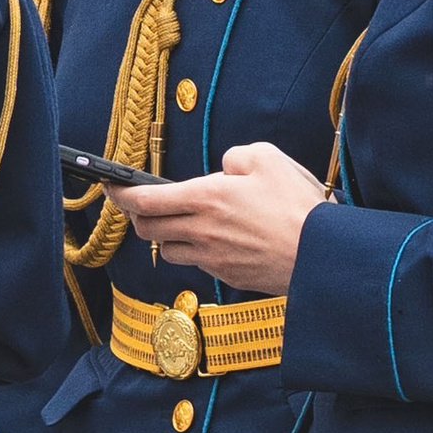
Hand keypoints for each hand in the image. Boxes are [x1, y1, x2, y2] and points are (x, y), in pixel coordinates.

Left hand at [115, 142, 327, 294]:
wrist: (323, 255)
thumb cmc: (298, 204)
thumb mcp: (268, 158)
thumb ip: (234, 157)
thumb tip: (222, 170)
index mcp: (207, 198)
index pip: (145, 200)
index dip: (120, 194)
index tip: (110, 186)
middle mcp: (201, 231)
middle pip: (147, 229)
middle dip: (137, 216)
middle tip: (141, 204)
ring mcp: (212, 258)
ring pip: (167, 250)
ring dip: (165, 236)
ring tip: (181, 222)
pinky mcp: (226, 275)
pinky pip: (197, 263)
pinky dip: (195, 250)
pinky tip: (214, 239)